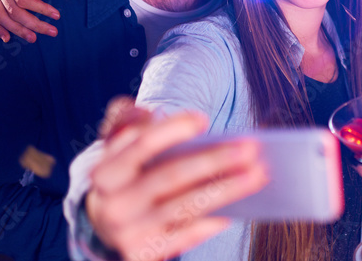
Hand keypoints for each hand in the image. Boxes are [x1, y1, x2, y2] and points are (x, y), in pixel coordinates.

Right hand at [86, 97, 267, 260]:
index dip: (172, 129)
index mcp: (105, 171)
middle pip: (172, 176)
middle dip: (215, 160)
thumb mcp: (115, 145)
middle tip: (251, 148)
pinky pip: (185, 236)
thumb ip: (126, 120)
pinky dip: (211, 222)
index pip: (142, 144)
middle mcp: (114, 203)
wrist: (102, 224)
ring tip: (258, 174)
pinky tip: (237, 209)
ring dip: (227, 190)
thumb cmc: (124, 173)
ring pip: (186, 207)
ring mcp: (129, 231)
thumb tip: (149, 114)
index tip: (204, 119)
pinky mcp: (143, 253)